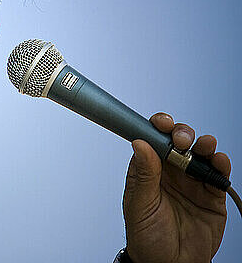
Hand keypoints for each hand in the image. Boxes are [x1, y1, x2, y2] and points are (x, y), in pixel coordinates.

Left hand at [123, 112, 228, 262]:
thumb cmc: (147, 237)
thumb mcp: (140, 205)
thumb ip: (143, 175)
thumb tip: (139, 144)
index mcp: (148, 171)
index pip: (152, 141)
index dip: (157, 128)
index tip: (161, 123)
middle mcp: (169, 172)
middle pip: (178, 142)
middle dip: (181, 133)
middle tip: (182, 138)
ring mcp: (191, 182)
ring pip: (199, 154)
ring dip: (203, 145)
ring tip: (204, 145)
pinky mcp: (211, 196)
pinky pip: (217, 175)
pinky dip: (220, 164)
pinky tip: (218, 160)